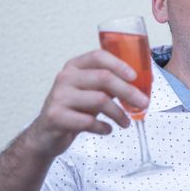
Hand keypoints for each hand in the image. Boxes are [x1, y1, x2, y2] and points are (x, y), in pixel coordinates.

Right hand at [28, 49, 149, 157]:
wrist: (46, 133)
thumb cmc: (75, 109)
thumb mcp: (91, 92)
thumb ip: (111, 85)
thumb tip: (142, 84)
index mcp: (75, 66)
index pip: (99, 57)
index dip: (119, 65)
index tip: (135, 77)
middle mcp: (65, 77)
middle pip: (104, 78)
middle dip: (128, 91)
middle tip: (143, 103)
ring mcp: (58, 96)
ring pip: (99, 100)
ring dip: (119, 113)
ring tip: (125, 122)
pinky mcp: (55, 116)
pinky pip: (88, 121)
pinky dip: (103, 127)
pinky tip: (107, 129)